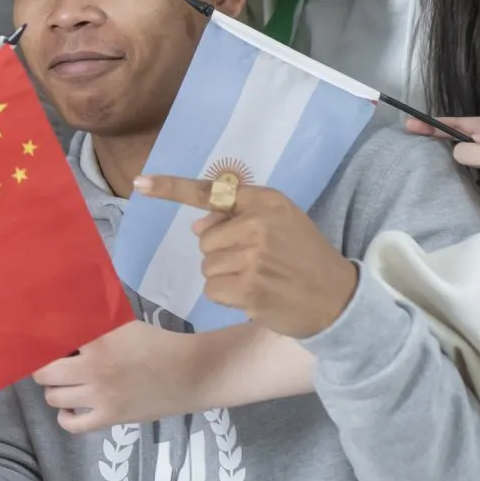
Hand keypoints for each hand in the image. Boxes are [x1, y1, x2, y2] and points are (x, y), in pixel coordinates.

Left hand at [32, 321, 196, 432]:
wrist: (190, 373)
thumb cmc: (157, 343)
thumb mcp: (123, 324)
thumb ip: (94, 322)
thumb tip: (66, 316)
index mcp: (98, 340)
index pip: (52, 338)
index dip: (41, 338)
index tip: (38, 338)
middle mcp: (93, 368)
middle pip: (43, 372)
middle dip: (42, 366)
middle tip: (51, 363)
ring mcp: (100, 396)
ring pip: (53, 397)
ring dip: (53, 388)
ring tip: (63, 383)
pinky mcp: (110, 417)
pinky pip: (72, 425)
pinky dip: (65, 417)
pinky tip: (70, 408)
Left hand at [133, 175, 357, 339]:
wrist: (338, 298)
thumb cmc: (304, 257)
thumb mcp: (281, 222)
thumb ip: (239, 217)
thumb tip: (198, 227)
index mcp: (266, 201)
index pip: (211, 191)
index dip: (171, 187)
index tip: (140, 182)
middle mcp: (258, 223)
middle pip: (204, 240)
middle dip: (223, 254)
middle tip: (259, 262)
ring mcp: (252, 256)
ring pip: (207, 267)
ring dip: (226, 278)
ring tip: (259, 278)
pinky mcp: (248, 287)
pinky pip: (213, 289)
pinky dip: (229, 297)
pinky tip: (255, 295)